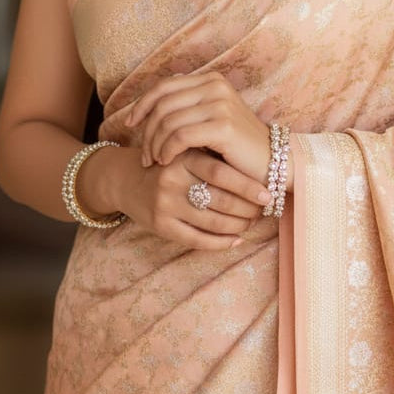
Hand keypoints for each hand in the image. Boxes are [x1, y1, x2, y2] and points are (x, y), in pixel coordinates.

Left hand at [123, 71, 270, 185]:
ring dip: (155, 144)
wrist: (274, 163)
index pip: (164, 86)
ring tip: (154, 162)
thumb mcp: (211, 120)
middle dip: (147, 130)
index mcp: (211, 80)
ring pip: (168, 120)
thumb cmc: (237, 147)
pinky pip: (180, 135)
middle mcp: (215, 86)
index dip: (141, 104)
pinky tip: (166, 162)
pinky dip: (167, 149)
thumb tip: (151, 104)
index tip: (129, 124)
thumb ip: (187, 108)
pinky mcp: (223, 126)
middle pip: (162, 103)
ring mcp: (220, 104)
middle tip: (144, 155)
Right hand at [125, 146, 270, 250]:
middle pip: (220, 199)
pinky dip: (221, 243)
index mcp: (183, 156)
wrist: (126, 179)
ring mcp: (165, 204)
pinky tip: (235, 240)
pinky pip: (197, 240)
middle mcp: (172, 180)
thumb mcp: (186, 150)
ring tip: (251, 223)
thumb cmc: (169, 163)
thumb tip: (258, 168)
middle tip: (263, 209)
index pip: (221, 173)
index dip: (247, 185)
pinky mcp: (160, 225)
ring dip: (238, 226)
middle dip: (247, 208)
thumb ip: (212, 155)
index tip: (267, 193)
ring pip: (212, 222)